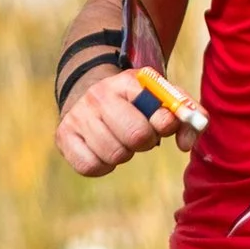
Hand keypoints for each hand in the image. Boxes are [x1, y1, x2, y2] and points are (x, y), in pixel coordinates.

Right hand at [56, 68, 197, 175]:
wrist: (89, 95)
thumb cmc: (134, 103)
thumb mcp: (161, 98)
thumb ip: (185, 115)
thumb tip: (185, 144)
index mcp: (128, 81)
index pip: (158, 114)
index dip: (165, 125)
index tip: (162, 123)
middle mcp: (99, 95)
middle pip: (136, 137)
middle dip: (145, 142)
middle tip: (139, 135)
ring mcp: (78, 115)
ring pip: (114, 155)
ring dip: (123, 154)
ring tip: (119, 139)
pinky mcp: (63, 136)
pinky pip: (90, 167)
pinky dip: (103, 166)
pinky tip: (103, 151)